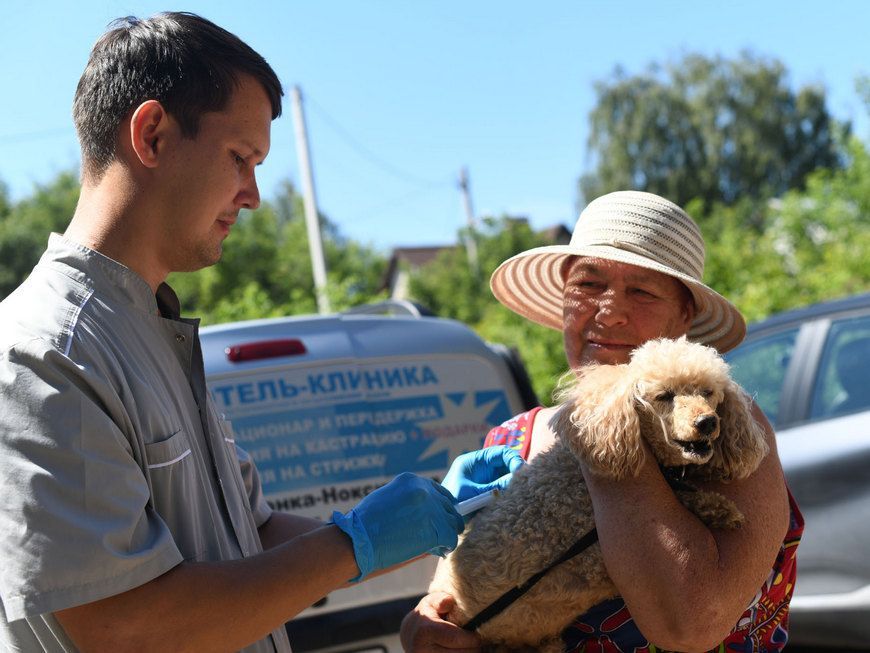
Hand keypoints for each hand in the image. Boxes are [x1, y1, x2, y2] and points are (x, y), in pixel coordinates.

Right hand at [331, 473, 462, 580]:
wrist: (358, 540)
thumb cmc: (366, 525)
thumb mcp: (387, 499)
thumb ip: (408, 500)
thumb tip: (425, 513)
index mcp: (411, 480)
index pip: (437, 491)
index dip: (439, 506)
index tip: (437, 519)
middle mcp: (424, 490)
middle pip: (448, 505)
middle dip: (443, 521)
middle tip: (436, 535)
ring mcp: (431, 508)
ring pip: (453, 521)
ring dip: (446, 533)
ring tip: (436, 544)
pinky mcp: (436, 528)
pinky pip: (451, 538)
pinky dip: (446, 546)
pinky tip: (437, 550)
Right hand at [400, 592, 481, 651]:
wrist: (410, 637)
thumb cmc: (427, 616)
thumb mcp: (431, 603)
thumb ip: (440, 600)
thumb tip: (448, 601)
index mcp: (425, 631)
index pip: (456, 639)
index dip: (472, 639)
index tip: (480, 635)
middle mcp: (423, 650)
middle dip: (473, 649)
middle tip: (478, 642)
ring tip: (468, 646)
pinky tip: (461, 650)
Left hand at [441, 445, 524, 501]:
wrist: (441, 519)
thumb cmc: (453, 503)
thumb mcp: (474, 494)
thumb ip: (495, 487)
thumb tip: (517, 479)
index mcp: (474, 461)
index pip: (500, 452)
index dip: (513, 459)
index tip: (521, 472)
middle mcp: (481, 467)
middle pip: (506, 462)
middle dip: (517, 470)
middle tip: (526, 482)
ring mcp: (485, 478)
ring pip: (507, 474)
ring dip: (515, 481)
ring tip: (523, 490)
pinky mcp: (488, 490)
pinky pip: (504, 486)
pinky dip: (510, 490)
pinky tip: (515, 497)